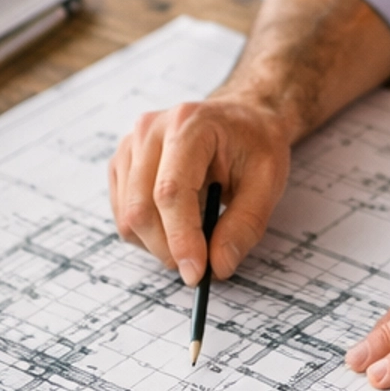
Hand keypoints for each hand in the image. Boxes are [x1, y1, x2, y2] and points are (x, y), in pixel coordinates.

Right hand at [109, 95, 290, 284]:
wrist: (239, 118)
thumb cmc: (254, 144)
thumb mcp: (267, 181)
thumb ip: (245, 224)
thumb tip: (219, 266)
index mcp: (189, 125)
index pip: (171, 191)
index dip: (181, 238)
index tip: (196, 273)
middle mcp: (150, 130)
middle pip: (141, 208)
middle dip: (168, 249)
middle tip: (199, 267)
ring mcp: (130, 145)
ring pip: (127, 217)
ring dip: (158, 243)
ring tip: (196, 233)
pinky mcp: (122, 164)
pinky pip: (122, 215)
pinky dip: (147, 234)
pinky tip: (176, 222)